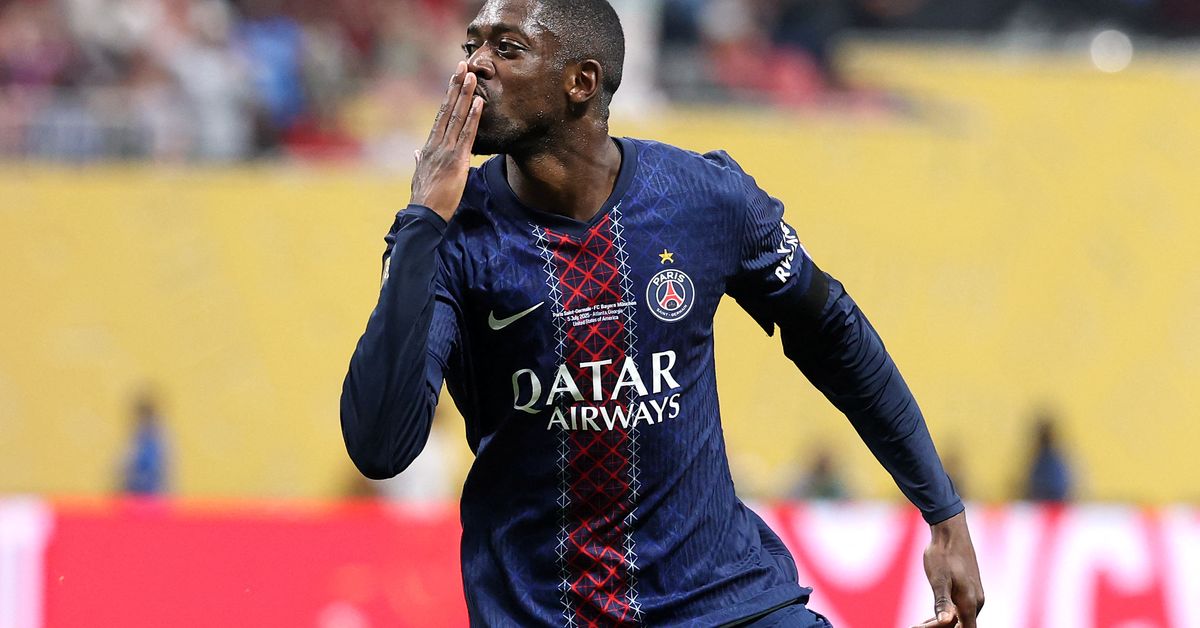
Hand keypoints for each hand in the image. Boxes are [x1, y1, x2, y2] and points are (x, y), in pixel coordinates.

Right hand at [410, 61, 484, 221]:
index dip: (448, 96)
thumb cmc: (424, 199)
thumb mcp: (419, 176)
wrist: (424, 216)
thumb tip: (415, 152)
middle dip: (455, 86)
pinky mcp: (457, 161)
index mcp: (428, 147)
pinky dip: (473, 118)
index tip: (453, 78)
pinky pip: (466, 135)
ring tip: (472, 76)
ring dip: (465, 95)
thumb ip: (418, 161)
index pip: (440, 116)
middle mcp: (436, 144)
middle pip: (447, 109)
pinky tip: (479, 103)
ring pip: (457, 117)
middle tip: (462, 64)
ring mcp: (446, 151)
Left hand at [913, 511, 984, 627]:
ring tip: (920, 625)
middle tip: (917, 626)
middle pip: (961, 626)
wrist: (950, 532)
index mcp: (970, 602)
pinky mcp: (968, 588)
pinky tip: (929, 618)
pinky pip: (959, 609)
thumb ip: (942, 602)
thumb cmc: (943, 555)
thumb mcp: (938, 579)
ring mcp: (973, 594)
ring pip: (959, 618)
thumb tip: (945, 622)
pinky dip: (945, 614)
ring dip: (941, 624)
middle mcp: (976, 601)